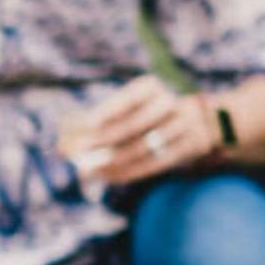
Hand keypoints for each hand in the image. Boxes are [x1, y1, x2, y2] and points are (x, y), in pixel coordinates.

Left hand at [61, 75, 215, 185]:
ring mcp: (183, 125)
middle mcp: (168, 102)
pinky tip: (106, 178)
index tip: (72, 132)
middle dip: (97, 142)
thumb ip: (98, 121)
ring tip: (86, 171)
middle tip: (72, 154)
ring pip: (141, 148)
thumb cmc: (146, 114)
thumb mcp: (126, 108)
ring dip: (110, 162)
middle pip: (129, 127)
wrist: (201, 120)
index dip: (97, 117)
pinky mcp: (190, 146)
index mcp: (149, 87)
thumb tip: (63, 138)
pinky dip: (127, 173)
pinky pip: (154, 163)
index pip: (121, 103)